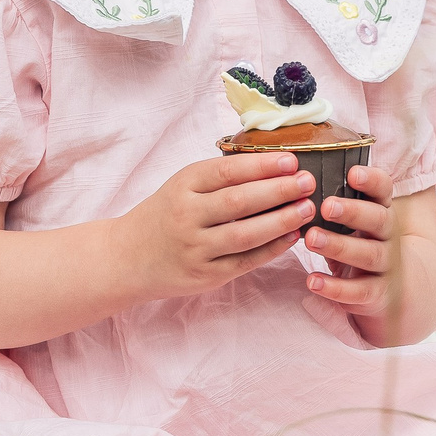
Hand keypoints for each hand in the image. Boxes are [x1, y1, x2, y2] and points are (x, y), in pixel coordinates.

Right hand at [122, 154, 315, 300]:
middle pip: (239, 202)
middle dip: (278, 190)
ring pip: (245, 234)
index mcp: (183, 186)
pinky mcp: (205, 275)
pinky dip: (271, 249)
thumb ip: (220, 178)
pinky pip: (245, 261)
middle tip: (308, 182)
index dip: (261, 166)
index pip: (227, 172)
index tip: (291, 161)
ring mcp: (195, 248)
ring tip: (306, 209)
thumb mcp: (182, 187)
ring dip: (281, 221)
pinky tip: (292, 236)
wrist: (127, 258)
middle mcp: (187, 216)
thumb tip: (276, 167)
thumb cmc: (165, 215)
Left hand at [304, 163, 394, 311]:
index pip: (384, 190)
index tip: (352, 173)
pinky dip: (336, 288)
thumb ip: (335, 203)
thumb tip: (295, 179)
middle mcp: (388, 235)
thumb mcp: (355, 221)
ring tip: (311, 239)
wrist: (393, 286)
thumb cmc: (360, 242)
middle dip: (353, 212)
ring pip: (368, 254)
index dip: (371, 180)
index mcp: (382, 210)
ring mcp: (386, 264)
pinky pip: (359, 291)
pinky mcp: (377, 292)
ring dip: (339, 246)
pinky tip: (313, 281)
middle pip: (378, 219)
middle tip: (326, 206)